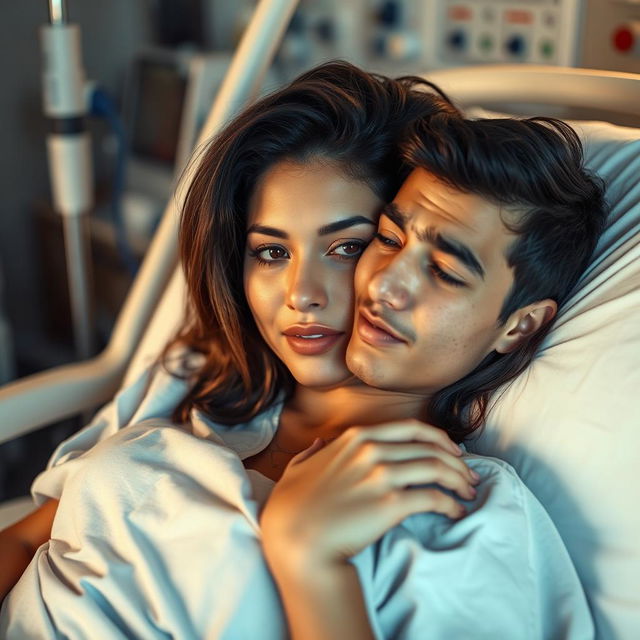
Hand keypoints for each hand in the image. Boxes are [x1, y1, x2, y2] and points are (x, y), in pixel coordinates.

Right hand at [260, 420, 478, 570]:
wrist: (296, 541)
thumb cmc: (292, 508)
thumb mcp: (297, 469)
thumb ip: (311, 452)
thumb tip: (319, 444)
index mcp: (356, 438)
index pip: (412, 428)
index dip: (439, 438)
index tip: (452, 450)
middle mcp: (372, 450)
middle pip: (431, 447)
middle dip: (457, 460)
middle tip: (469, 475)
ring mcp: (382, 475)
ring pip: (437, 468)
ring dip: (459, 479)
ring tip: (469, 492)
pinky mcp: (391, 504)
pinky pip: (434, 498)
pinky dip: (451, 503)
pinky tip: (457, 512)